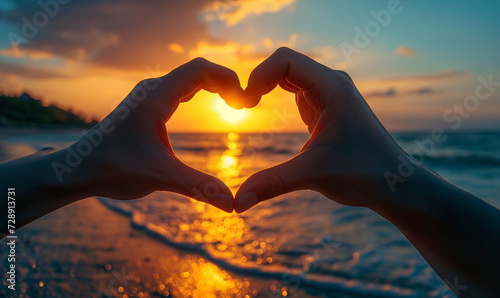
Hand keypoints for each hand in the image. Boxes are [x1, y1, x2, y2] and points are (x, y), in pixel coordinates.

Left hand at [73, 58, 243, 211]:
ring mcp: (149, 97)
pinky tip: (212, 107)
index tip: (244, 102)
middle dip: (226, 83)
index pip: (200, 69)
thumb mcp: (160, 177)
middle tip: (244, 105)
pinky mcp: (148, 108)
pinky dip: (202, 94)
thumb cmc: (113, 168)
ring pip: (189, 79)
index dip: (228, 80)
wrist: (79, 170)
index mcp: (155, 97)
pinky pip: (181, 90)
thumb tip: (232, 203)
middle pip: (198, 70)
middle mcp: (152, 90)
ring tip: (234, 105)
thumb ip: (197, 186)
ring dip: (214, 87)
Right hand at [235, 47, 406, 211]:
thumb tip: (237, 202)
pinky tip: (263, 109)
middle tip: (241, 106)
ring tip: (246, 106)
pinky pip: (296, 89)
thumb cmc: (364, 174)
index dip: (258, 75)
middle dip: (258, 80)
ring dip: (265, 86)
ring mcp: (330, 94)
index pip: (285, 60)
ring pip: (289, 75)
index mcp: (332, 88)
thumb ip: (273, 184)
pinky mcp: (327, 107)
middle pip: (284, 64)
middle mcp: (332, 84)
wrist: (394, 183)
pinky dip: (275, 95)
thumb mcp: (313, 175)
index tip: (244, 103)